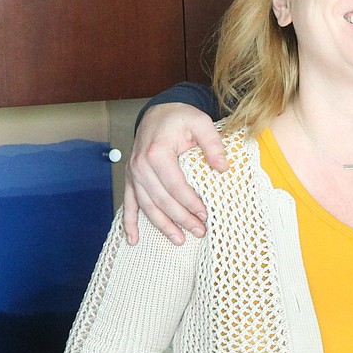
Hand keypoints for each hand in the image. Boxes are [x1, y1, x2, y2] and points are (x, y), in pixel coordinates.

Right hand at [123, 103, 226, 245]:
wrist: (158, 112)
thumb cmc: (180, 118)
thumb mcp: (201, 123)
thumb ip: (212, 144)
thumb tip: (223, 168)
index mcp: (157, 152)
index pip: (175, 185)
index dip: (190, 203)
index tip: (205, 215)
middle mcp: (140, 165)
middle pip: (161, 200)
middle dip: (181, 219)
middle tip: (199, 231)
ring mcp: (133, 173)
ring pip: (146, 206)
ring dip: (162, 225)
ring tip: (179, 240)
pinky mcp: (131, 178)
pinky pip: (129, 203)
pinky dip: (129, 223)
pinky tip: (133, 240)